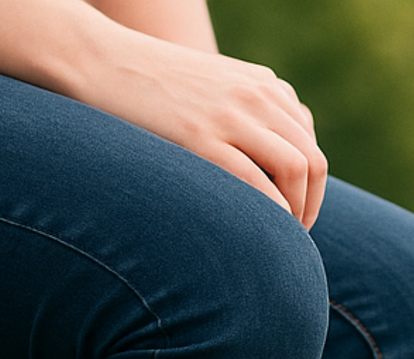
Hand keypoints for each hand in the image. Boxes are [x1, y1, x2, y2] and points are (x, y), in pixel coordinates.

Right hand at [74, 31, 327, 227]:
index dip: (308, 188)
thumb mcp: (206, 92)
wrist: (100, 62)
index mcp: (262, 85)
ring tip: (275, 242)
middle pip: (313, 161)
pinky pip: (258, 184)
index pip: (308, 143)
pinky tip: (256, 237)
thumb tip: (257, 168)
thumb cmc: (148, 90)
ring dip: (296, 214)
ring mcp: (232, 115)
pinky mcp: (203, 138)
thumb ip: (239, 117)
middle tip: (289, 239)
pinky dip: (269, 217)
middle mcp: (256, 95)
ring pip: (297, 170)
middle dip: (309, 207)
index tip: (288, 216)